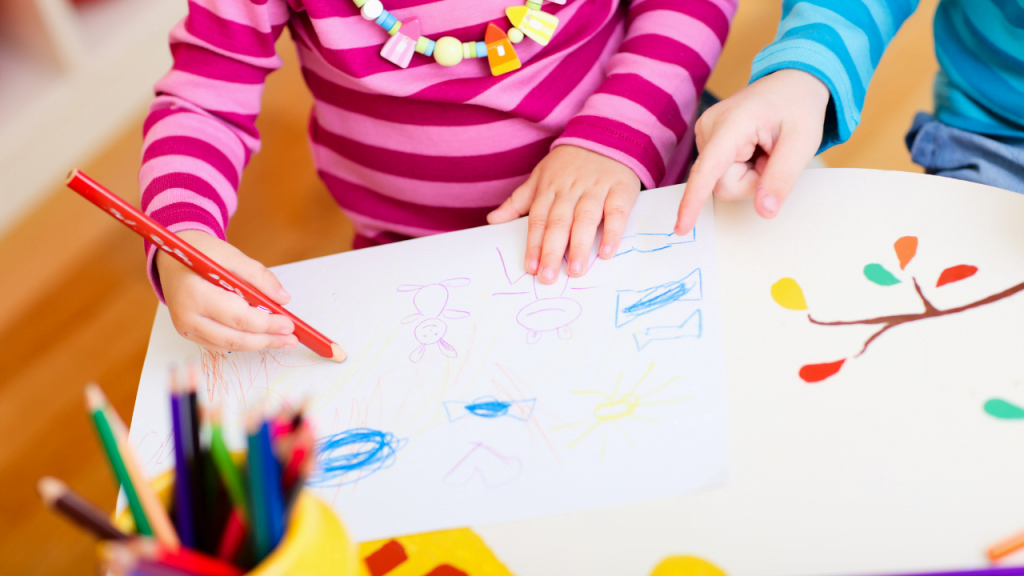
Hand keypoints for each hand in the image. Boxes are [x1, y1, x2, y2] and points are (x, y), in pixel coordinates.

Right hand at [156, 230, 297, 351]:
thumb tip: (283, 299)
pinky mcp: (188, 333)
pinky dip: (242, 342)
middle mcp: (186, 315)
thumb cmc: (203, 254)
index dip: (266, 323)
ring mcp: (185, 328)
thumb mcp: (232, 256)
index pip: (237, 317)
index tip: (289, 324)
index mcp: (194, 293)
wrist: (173, 259)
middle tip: (290, 339)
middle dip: (266, 339)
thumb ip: (259, 277)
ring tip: (281, 340)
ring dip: (257, 344)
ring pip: (228, 344)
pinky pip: (219, 344)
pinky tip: (260, 337)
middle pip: (233, 337)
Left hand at [487, 145, 640, 283]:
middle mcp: (570, 190)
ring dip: (579, 246)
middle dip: (551, 251)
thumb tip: (492, 220)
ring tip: (575, 270)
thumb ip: (517, 202)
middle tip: (548, 276)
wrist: (606, 136)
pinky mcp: (620, 189)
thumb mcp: (540, 177)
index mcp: (549, 189)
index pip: (538, 220)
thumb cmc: (569, 164)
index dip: (533, 244)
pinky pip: (616, 212)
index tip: (530, 267)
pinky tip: (606, 253)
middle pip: (558, 223)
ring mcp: (596, 189)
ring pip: (585, 219)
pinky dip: (612, 232)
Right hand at [675, 69, 830, 233]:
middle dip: (752, 181)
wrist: (791, 84)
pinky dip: (742, 168)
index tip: (681, 227)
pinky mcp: (707, 142)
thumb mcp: (802, 143)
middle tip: (772, 156)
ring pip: (721, 182)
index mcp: (732, 123)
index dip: (694, 200)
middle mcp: (709, 127)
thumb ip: (781, 178)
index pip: (708, 169)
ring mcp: (705, 134)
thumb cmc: (797, 107)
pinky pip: (721, 174)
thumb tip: (765, 212)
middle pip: (721, 184)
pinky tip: (753, 148)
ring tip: (764, 148)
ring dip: (749, 175)